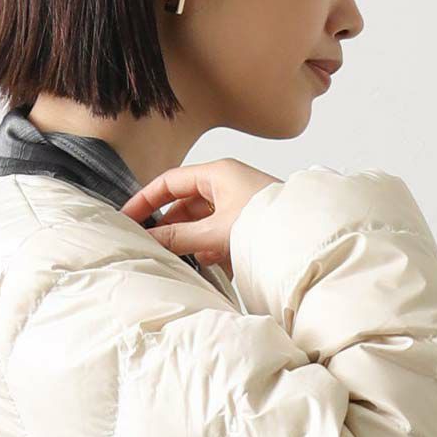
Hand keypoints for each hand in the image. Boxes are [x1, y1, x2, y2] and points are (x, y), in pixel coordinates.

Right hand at [120, 159, 280, 275]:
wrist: (308, 241)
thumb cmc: (269, 224)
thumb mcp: (216, 232)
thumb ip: (180, 237)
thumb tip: (151, 240)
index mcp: (218, 174)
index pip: (170, 181)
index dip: (146, 199)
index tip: (128, 218)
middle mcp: (227, 184)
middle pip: (184, 203)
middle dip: (169, 225)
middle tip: (151, 244)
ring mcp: (238, 204)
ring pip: (201, 221)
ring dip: (190, 240)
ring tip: (180, 258)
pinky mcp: (248, 224)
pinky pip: (218, 233)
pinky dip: (209, 247)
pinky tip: (209, 262)